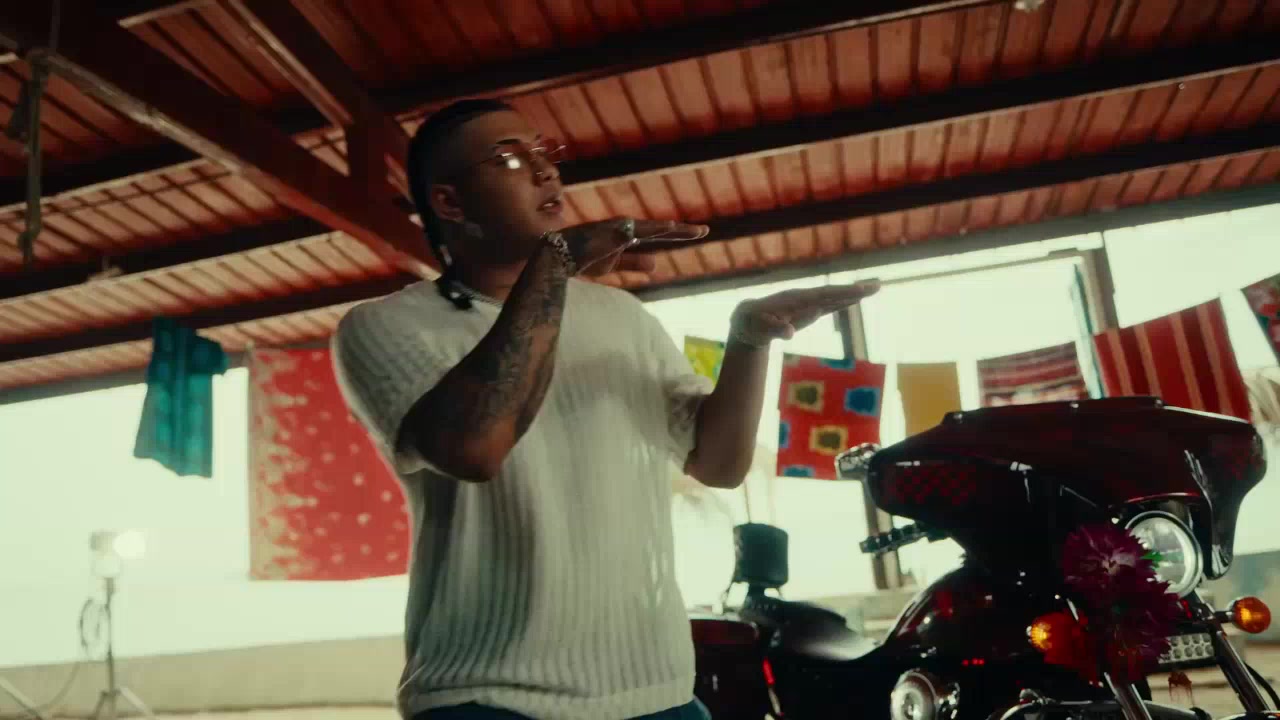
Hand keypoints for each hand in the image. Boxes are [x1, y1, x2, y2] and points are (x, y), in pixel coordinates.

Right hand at [558, 217, 708, 275]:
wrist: (560, 255)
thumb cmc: (585, 257)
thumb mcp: (615, 264)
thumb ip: (635, 263)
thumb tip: (656, 265)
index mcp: (629, 234)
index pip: (660, 234)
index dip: (680, 233)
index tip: (701, 232)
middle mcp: (626, 228)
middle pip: (660, 230)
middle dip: (682, 231)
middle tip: (706, 231)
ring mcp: (617, 230)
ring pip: (648, 229)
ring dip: (667, 229)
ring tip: (690, 229)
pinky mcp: (608, 234)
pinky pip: (628, 233)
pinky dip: (643, 230)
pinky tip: (659, 228)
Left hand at [729, 280, 881, 347]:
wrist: (746, 320)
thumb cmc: (751, 323)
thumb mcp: (758, 328)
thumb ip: (773, 329)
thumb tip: (790, 333)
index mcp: (793, 299)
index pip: (822, 295)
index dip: (841, 293)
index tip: (859, 291)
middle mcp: (803, 298)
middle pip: (833, 293)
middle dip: (854, 291)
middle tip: (877, 286)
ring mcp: (807, 304)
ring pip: (834, 298)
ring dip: (852, 294)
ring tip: (874, 288)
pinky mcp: (808, 311)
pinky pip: (829, 305)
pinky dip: (843, 301)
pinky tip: (855, 299)